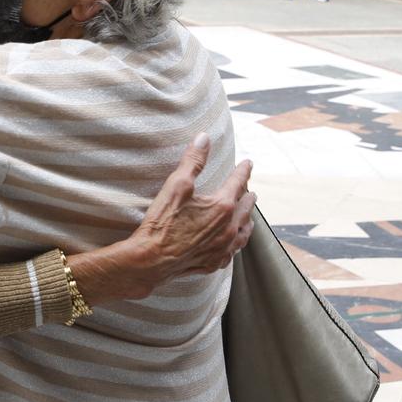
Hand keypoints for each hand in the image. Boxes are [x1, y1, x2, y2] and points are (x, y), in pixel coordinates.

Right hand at [71, 135, 254, 302]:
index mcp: (222, 206)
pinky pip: (232, 252)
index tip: (248, 163)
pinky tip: (231, 244)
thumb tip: (204, 138)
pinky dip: (235, 243)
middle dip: (248, 197)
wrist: (151, 259)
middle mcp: (228, 228)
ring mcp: (223, 248)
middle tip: (250, 191)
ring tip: (248, 218)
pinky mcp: (214, 263)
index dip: (244, 170)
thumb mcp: (177, 185)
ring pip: (243, 232)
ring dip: (246, 221)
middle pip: (245, 208)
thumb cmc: (162, 222)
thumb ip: (193, 161)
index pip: (238, 182)